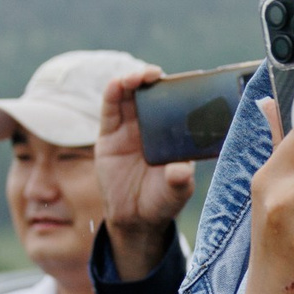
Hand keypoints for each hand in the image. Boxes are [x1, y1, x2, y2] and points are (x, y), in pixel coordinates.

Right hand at [96, 67, 197, 280]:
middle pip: (152, 93)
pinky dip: (112, 93)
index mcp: (173, 135)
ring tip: (137, 77)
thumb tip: (181, 170)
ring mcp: (130, 128)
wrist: (134, 218)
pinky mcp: (109, 134)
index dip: (178, 89)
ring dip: (132, 80)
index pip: (176, 104)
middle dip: (153, 79)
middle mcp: (152, 126)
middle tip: (156, 75)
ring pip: (130, 95)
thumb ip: (179, 181)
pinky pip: (110, 109)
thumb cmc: (162, 202)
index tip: (184, 81)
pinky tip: (116, 85)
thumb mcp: (176, 192)